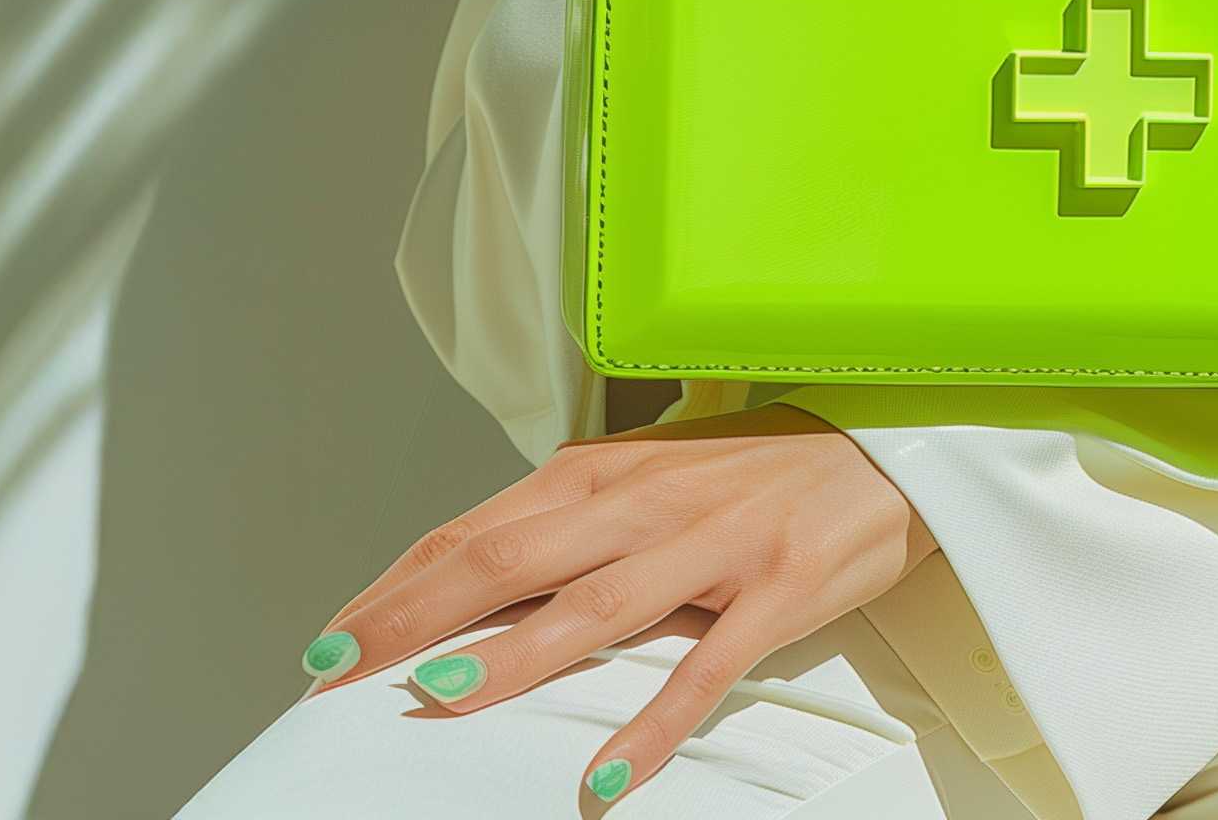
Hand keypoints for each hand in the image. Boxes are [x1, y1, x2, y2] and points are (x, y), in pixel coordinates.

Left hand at [298, 406, 936, 801]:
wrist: (888, 440)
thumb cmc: (757, 468)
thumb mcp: (650, 479)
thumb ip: (567, 525)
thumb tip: (470, 580)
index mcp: (602, 473)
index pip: (474, 528)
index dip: (396, 585)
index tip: (329, 637)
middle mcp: (644, 503)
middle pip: (510, 558)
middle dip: (415, 614)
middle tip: (337, 665)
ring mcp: (712, 547)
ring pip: (596, 606)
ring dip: (518, 653)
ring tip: (447, 692)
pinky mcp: (776, 592)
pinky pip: (705, 670)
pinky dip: (651, 725)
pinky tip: (605, 776)